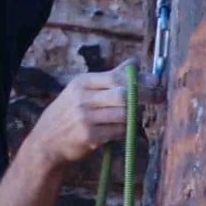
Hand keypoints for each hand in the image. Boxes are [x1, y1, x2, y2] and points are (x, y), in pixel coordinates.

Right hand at [27, 59, 162, 167]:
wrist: (45, 142)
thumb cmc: (68, 114)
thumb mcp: (81, 91)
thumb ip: (107, 78)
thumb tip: (134, 62)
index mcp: (82, 83)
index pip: (117, 77)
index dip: (140, 78)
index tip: (157, 81)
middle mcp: (82, 99)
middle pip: (123, 95)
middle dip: (146, 95)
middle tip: (159, 97)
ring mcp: (85, 119)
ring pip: (124, 114)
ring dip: (134, 115)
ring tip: (134, 116)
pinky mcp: (89, 137)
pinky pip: (118, 131)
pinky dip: (124, 130)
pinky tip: (120, 130)